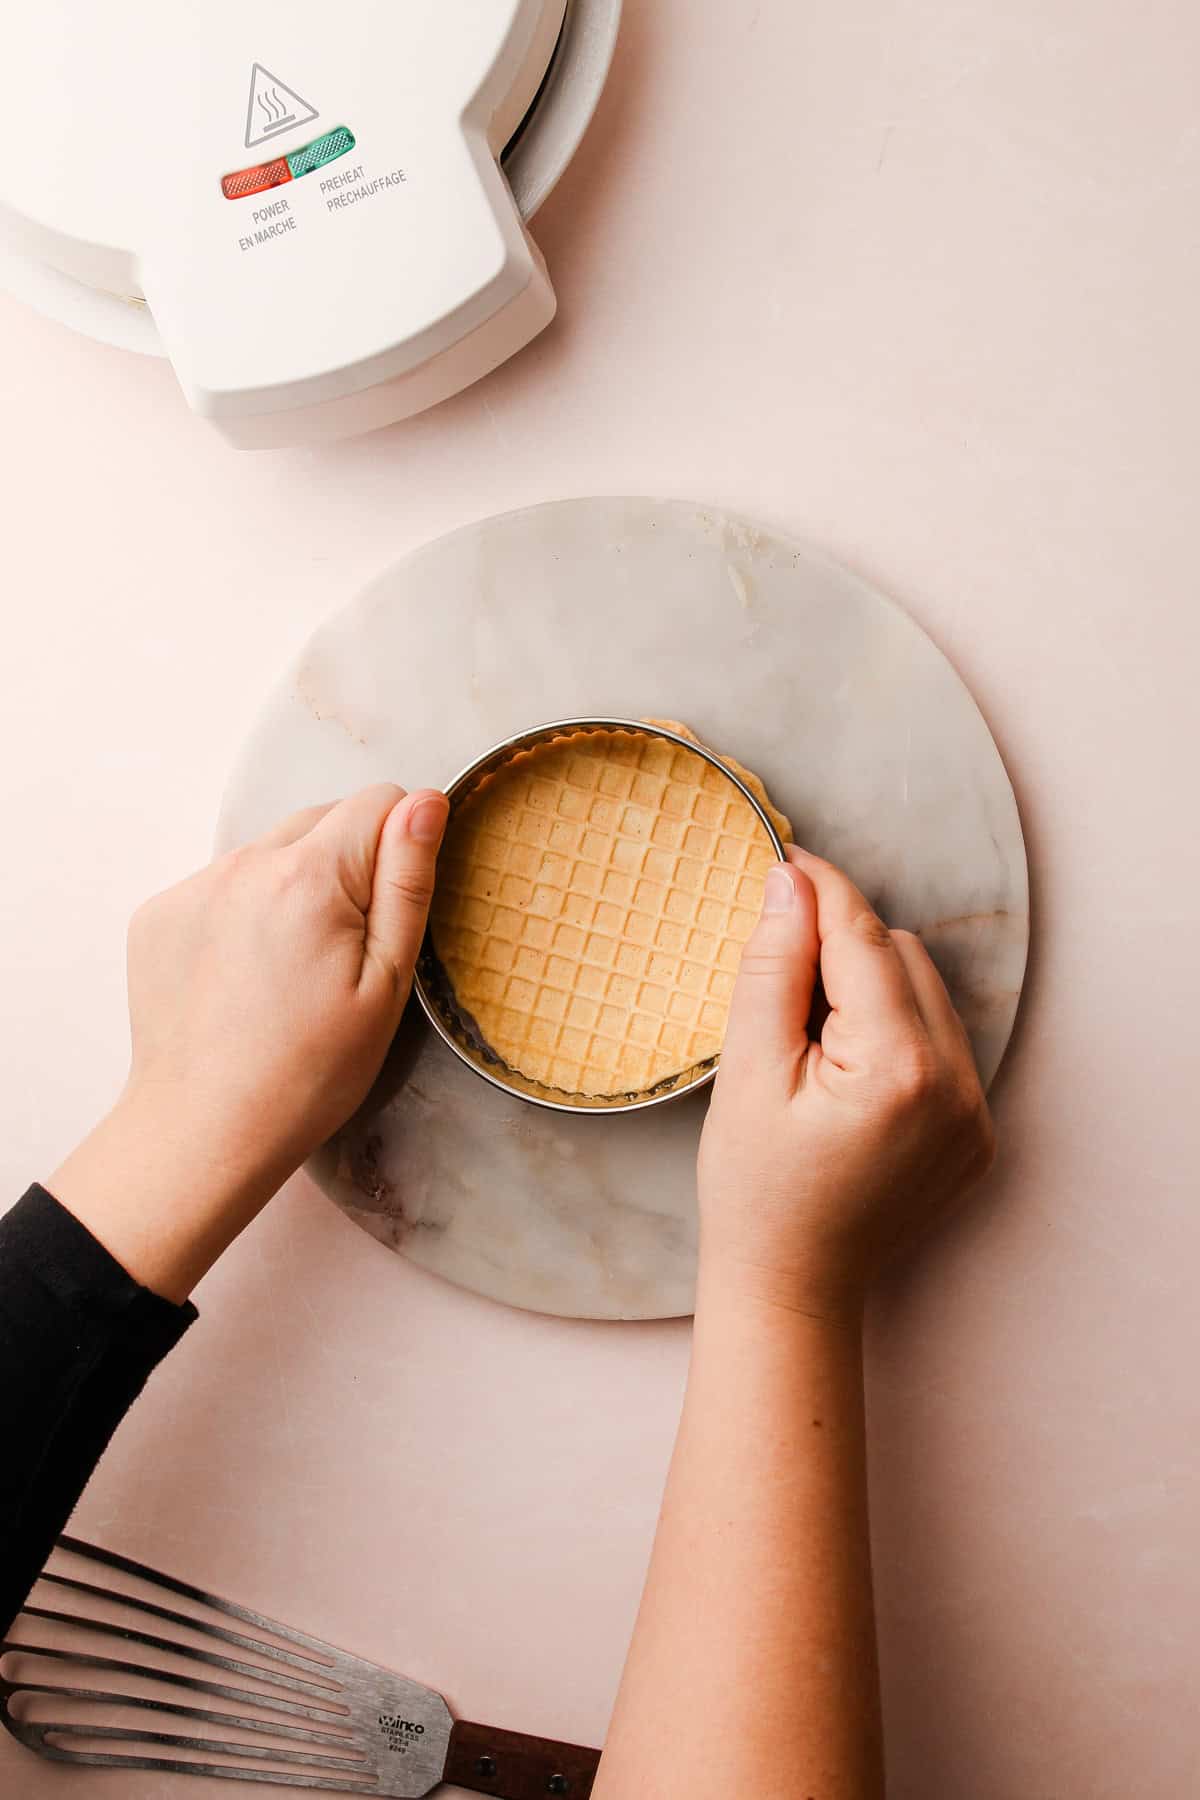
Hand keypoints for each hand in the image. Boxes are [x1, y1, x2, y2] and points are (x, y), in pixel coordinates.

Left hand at [51, 784, 447, 1299]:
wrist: (202, 1132)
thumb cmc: (306, 1075)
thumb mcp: (385, 984)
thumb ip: (406, 882)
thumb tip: (424, 802)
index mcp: (308, 878)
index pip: (379, 801)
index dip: (402, 847)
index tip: (390, 912)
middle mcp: (243, 865)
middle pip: (323, 820)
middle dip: (348, 866)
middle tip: (345, 952)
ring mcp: (193, 887)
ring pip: (272, 853)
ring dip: (295, 888)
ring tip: (294, 969)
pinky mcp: (159, 913)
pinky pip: (223, 884)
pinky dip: (245, 912)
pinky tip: (250, 976)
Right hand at [698, 847, 994, 1319]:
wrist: (791, 1287)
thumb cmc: (755, 1190)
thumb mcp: (748, 1073)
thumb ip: (773, 968)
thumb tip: (788, 884)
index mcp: (900, 1068)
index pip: (864, 940)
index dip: (822, 890)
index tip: (786, 855)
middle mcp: (958, 1086)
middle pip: (902, 958)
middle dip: (842, 948)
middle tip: (778, 974)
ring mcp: (976, 1115)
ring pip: (927, 995)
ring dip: (872, 987)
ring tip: (810, 1036)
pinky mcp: (978, 1134)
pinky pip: (943, 1044)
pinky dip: (897, 1032)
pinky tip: (846, 1069)